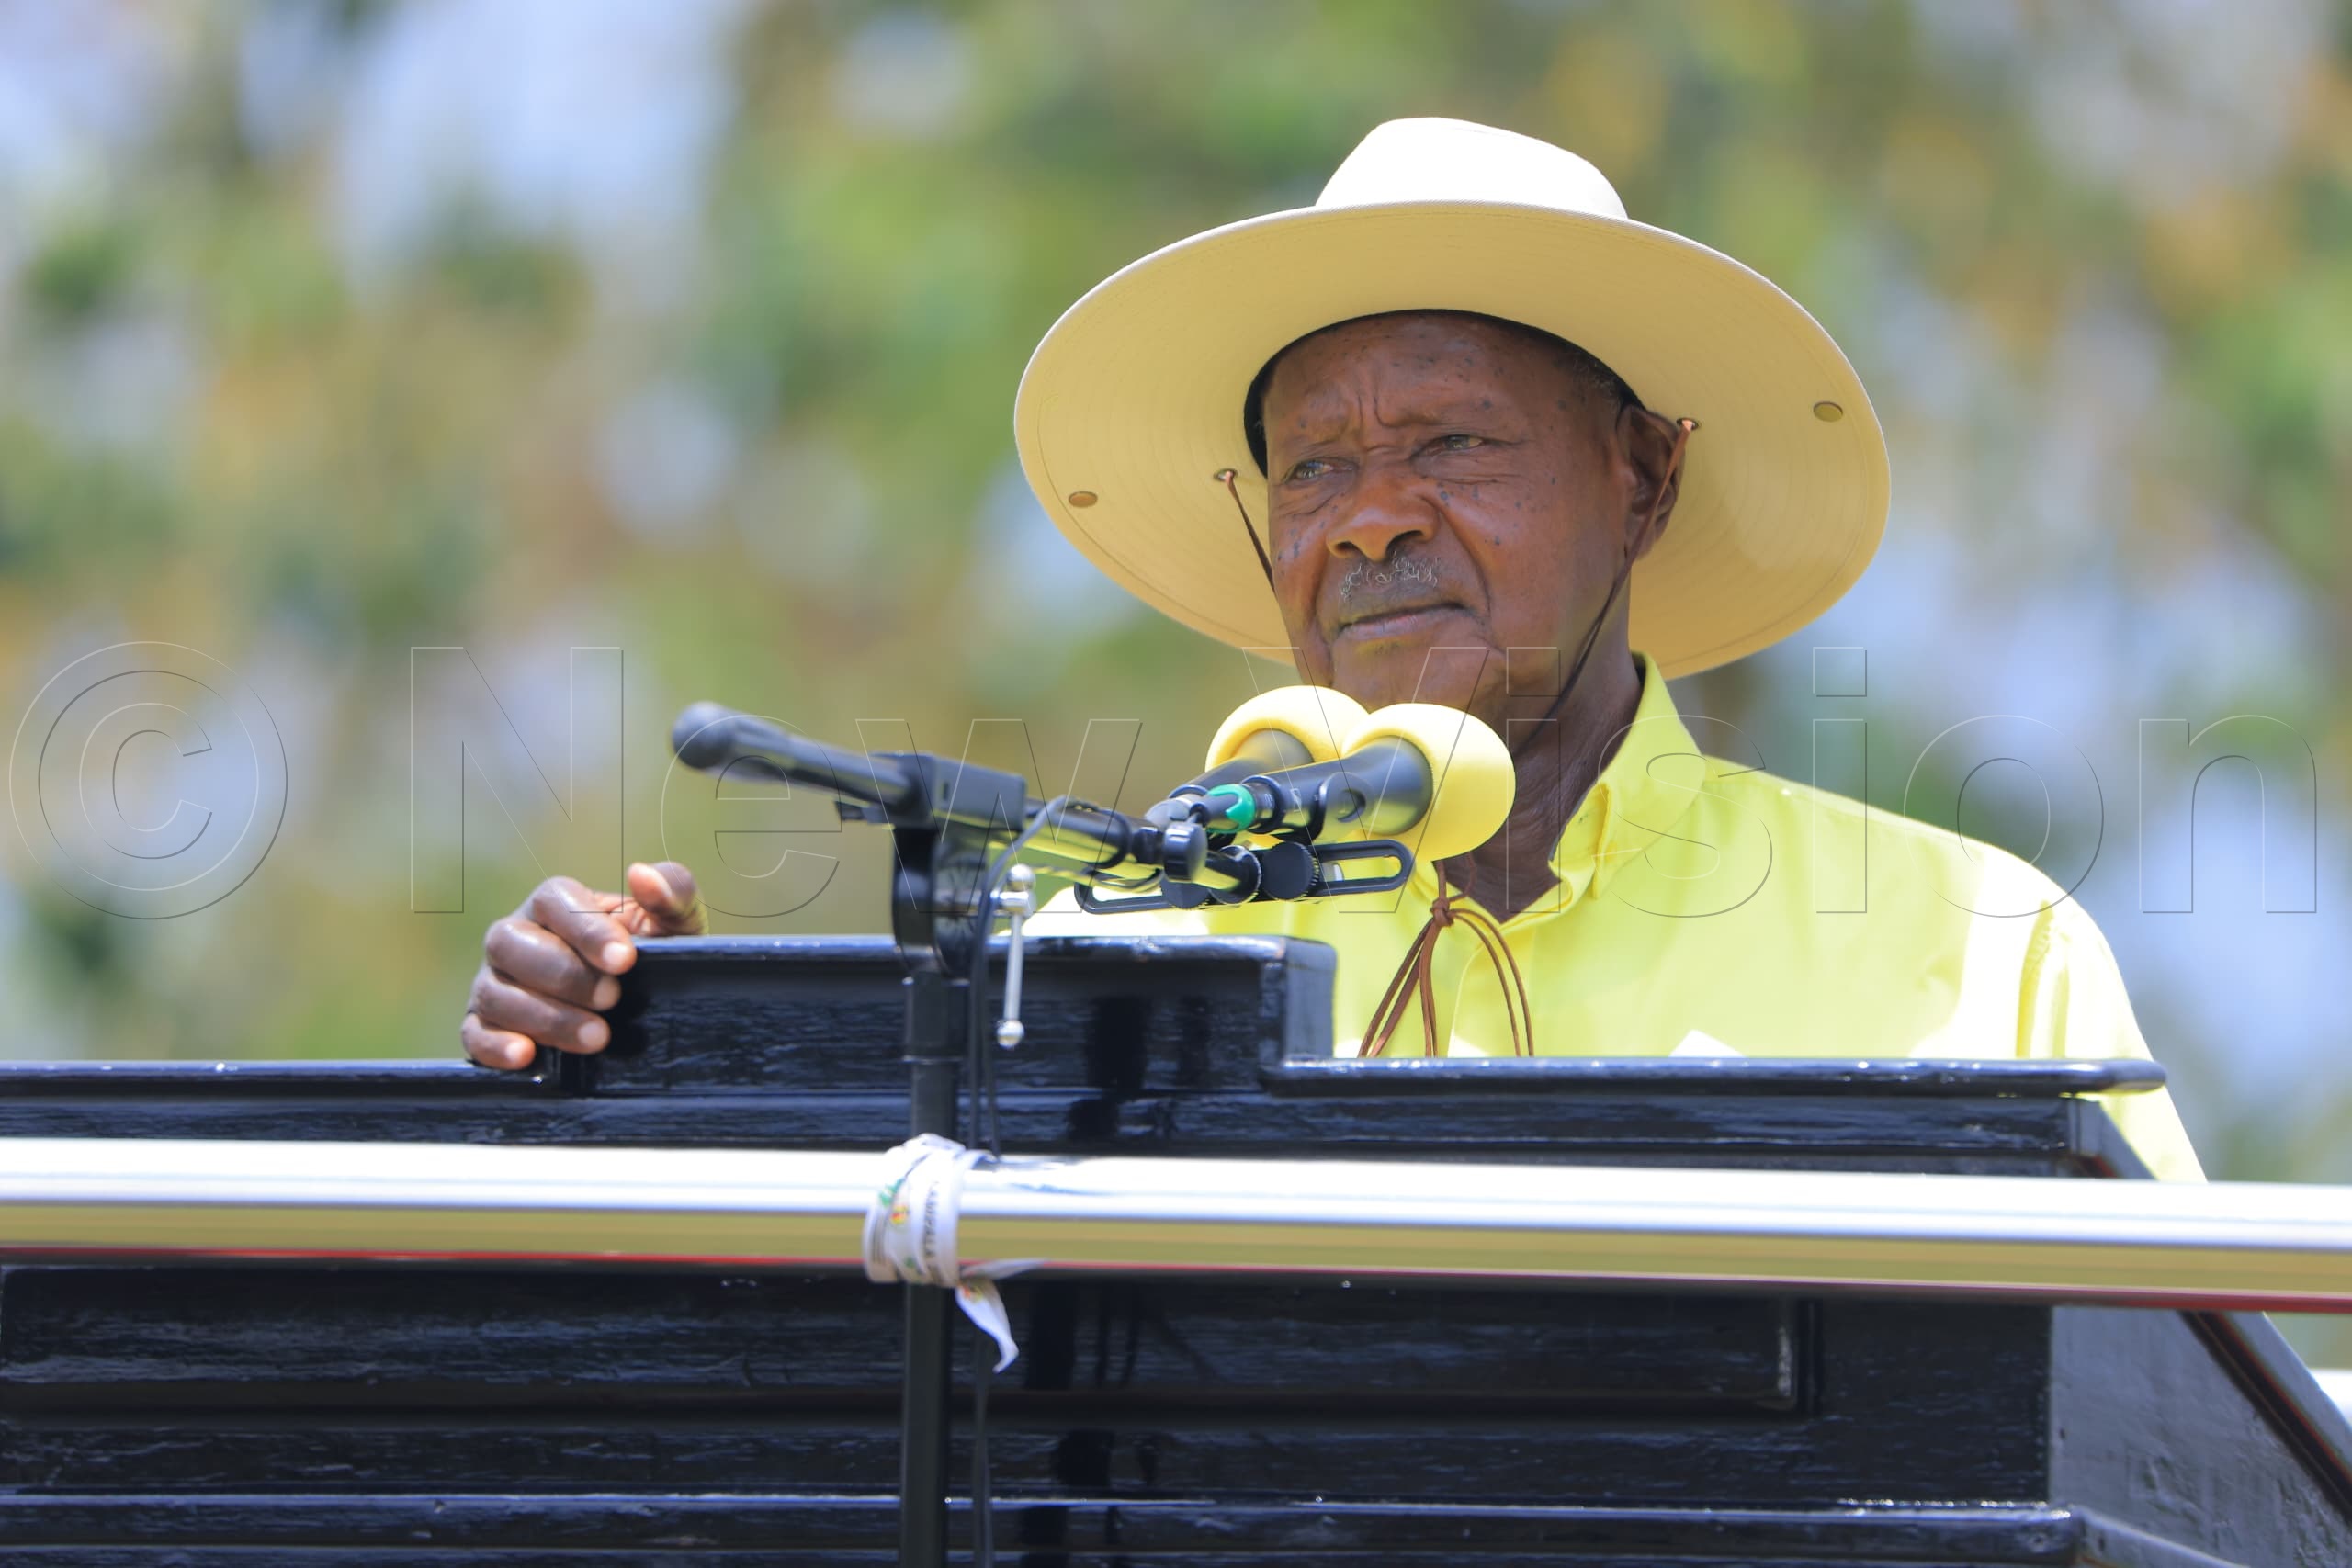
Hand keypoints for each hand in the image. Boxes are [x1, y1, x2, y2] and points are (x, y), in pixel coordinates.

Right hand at [461, 861, 703, 1069]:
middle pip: (511, 943)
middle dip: (564, 974)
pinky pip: (474, 1035)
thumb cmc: (656, 957)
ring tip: (596, 1037)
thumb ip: (672, 892)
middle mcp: (514, 938)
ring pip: (493, 991)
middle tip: (612, 999)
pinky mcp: (484, 1027)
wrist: (646, 1014)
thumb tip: (642, 874)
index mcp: (555, 904)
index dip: (586, 929)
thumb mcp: (675, 924)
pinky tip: (527, 1056)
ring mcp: (493, 983)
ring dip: (544, 1016)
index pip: (553, 900)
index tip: (625, 960)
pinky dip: (496, 1046)